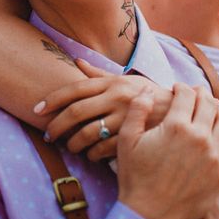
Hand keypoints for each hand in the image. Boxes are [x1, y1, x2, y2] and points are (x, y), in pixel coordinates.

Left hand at [34, 59, 171, 160]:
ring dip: (73, 143)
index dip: (53, 99)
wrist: (181, 110)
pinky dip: (93, 155)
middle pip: (76, 112)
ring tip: (69, 147)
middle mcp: (117, 97)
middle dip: (56, 126)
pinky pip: (104, 150)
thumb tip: (76, 61)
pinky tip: (90, 156)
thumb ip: (99, 74)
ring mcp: (126, 117)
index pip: (75, 88)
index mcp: (112, 82)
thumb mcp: (125, 80)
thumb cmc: (147, 94)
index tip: (36, 109)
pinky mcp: (134, 136)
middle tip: (47, 136)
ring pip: (88, 134)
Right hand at [117, 83, 218, 218]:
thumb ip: (138, 109)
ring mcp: (214, 155)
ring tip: (210, 109)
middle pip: (208, 103)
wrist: (150, 215)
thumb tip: (147, 90)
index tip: (177, 88)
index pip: (187, 94)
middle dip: (201, 93)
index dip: (181, 87)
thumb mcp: (127, 140)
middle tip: (195, 93)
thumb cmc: (135, 177)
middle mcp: (199, 137)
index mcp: (176, 126)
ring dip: (218, 110)